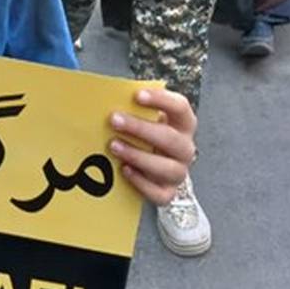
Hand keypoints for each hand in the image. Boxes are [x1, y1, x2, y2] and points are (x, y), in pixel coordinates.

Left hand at [107, 88, 196, 205]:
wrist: (154, 167)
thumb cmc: (146, 135)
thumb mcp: (144, 117)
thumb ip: (132, 107)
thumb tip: (104, 99)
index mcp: (183, 123)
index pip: (181, 107)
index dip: (161, 100)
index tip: (137, 95)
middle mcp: (185, 148)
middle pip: (171, 138)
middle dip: (141, 129)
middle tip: (114, 119)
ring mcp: (179, 171)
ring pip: (167, 168)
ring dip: (139, 156)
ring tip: (114, 146)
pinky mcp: (168, 192)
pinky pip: (159, 193)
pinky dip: (141, 183)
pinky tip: (124, 169)